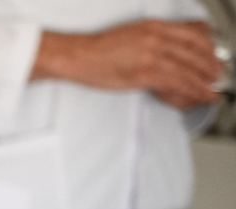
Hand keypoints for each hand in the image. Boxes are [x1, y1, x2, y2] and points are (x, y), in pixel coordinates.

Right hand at [32, 20, 223, 109]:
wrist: (76, 56)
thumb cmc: (97, 50)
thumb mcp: (131, 36)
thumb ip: (153, 40)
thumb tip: (170, 52)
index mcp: (153, 26)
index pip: (193, 35)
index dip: (209, 49)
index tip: (214, 59)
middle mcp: (156, 37)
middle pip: (196, 52)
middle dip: (211, 67)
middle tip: (218, 77)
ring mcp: (151, 54)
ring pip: (189, 69)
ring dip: (205, 82)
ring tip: (212, 91)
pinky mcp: (144, 72)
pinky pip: (177, 82)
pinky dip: (193, 90)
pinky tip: (200, 96)